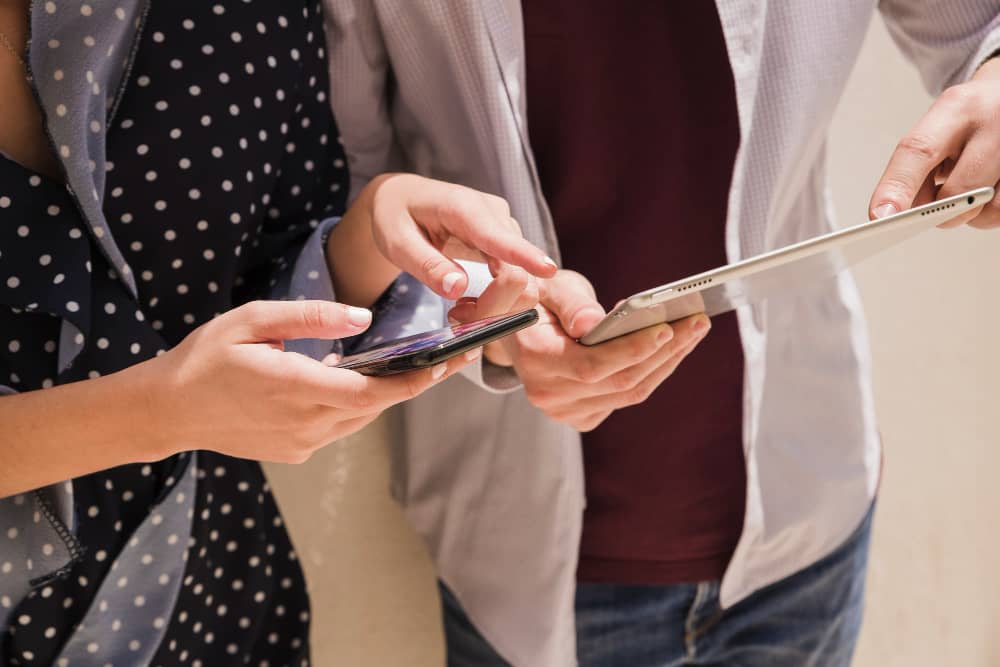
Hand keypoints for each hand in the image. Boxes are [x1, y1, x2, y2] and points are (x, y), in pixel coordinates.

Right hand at [140, 300, 471, 462]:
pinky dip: (355, 404)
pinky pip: (340, 426)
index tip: (449, 362)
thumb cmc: (206, 358)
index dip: (417, 379)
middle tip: (445, 357)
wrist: (168, 411)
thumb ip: (310, 316)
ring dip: (385, 394)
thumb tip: (363, 319)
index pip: (375, 390)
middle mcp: (307, 424)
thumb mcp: (252, 320)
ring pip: (362, 418)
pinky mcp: (297, 451)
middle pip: (378, 405)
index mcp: (297, 388)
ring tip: (410, 364)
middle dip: (413, 382)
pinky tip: (352, 380)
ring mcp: (302, 443)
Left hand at [329, 174, 556, 306]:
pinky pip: (517, 280)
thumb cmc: (395, 217)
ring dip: (495, 307)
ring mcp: (505, 228)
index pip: (500, 236)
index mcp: (463, 208)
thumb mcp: (397, 243)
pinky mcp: (508, 242)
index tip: (547, 270)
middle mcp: (494, 214)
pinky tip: (468, 301)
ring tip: (457, 310)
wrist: (402, 200)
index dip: (525, 256)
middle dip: (493, 307)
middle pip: (516, 271)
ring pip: (522, 281)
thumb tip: (458, 288)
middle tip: (455, 318)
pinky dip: (497, 300)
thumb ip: (427, 266)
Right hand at [456, 270, 709, 431]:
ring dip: (667, 361)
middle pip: (620, 382)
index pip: (592, 366)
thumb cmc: (539, 300)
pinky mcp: (583, 416)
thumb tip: (592, 323)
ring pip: (630, 393)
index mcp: (535, 360)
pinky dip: (653, 372)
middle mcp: (548, 394)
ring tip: (693, 330)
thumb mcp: (551, 287)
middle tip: (696, 322)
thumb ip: (570, 303)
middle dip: (664, 351)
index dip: (631, 350)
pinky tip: (672, 346)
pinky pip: (627, 397)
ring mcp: (565, 411)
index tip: (666, 328)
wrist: (521, 329)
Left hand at [869, 58, 999, 228]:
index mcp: (958, 106)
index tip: (880, 216)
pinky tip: (988, 188)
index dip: (896, 187)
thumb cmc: (968, 121)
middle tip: (935, 201)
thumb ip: (915, 168)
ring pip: (988, 208)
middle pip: (957, 190)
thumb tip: (900, 214)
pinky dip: (989, 211)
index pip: (919, 149)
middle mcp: (995, 120)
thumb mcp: (938, 130)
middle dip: (939, 210)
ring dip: (969, 213)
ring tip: (969, 187)